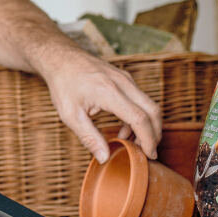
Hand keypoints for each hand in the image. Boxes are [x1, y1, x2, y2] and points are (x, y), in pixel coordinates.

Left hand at [40, 47, 161, 163]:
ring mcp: (126, 79)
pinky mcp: (125, 78)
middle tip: (148, 153)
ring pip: (149, 104)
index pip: (139, 118)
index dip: (148, 139)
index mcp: (109, 92)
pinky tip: (125, 129)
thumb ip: (89, 137)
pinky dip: (139, 116)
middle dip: (155, 134)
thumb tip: (104, 158)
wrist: (61, 58)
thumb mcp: (70, 115)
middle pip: (153, 110)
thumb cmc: (63, 84)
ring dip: (147, 126)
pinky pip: (140, 99)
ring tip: (133, 144)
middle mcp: (123, 83)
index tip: (149, 156)